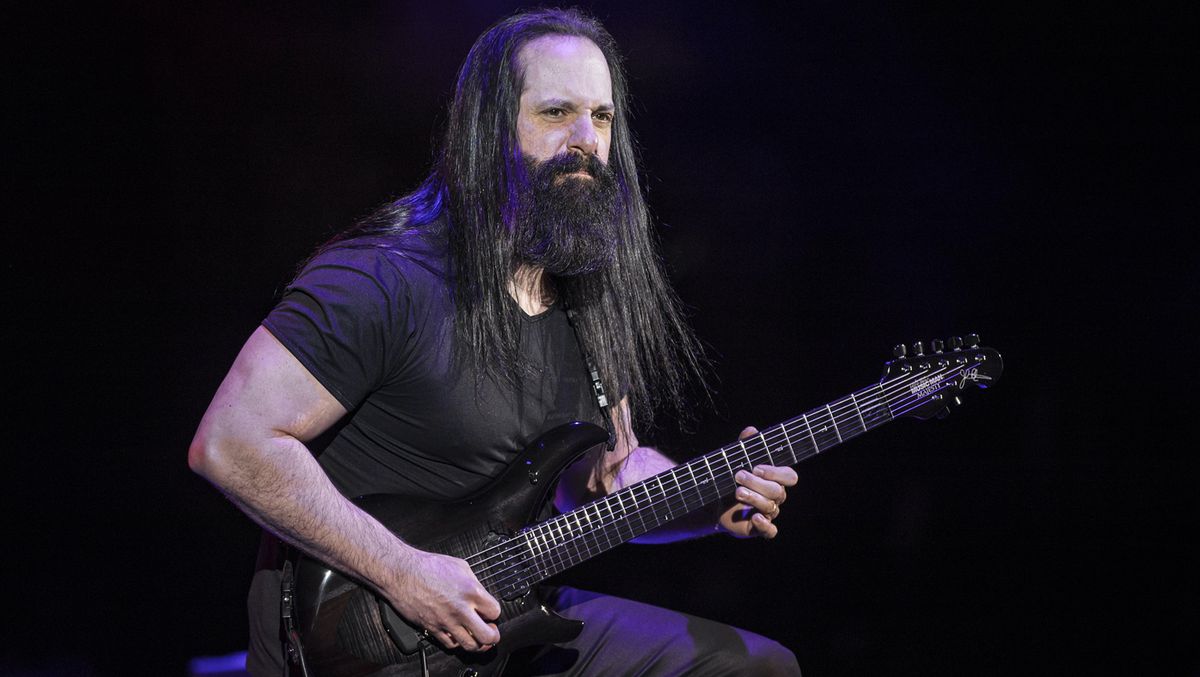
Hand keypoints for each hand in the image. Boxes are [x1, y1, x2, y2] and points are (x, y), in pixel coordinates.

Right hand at [384, 549, 500, 651]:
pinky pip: (450, 644)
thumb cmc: (426, 566)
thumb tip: (481, 592)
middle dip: (493, 636)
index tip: (490, 612)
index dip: (494, 613)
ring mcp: (446, 621)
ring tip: (476, 636)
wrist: (402, 573)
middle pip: (487, 635)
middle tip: (491, 631)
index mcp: (470, 591)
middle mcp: (460, 609)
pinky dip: (457, 642)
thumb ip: (474, 581)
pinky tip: (458, 634)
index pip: (495, 612)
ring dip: (477, 643)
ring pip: (470, 645)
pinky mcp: (433, 628)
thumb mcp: (459, 565)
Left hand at [719, 426, 797, 538]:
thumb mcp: (734, 461)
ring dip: (754, 498)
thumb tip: (751, 430)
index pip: (789, 476)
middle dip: (757, 483)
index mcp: (774, 479)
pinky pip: (770, 531)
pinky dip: (765, 526)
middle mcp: (775, 497)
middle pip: (777, 491)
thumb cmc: (729, 480)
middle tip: (737, 476)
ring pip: (770, 507)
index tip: (756, 467)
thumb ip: (744, 447)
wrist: (713, 503)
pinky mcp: (759, 528)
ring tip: (737, 492)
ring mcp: (768, 513)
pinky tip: (755, 518)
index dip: (776, 472)